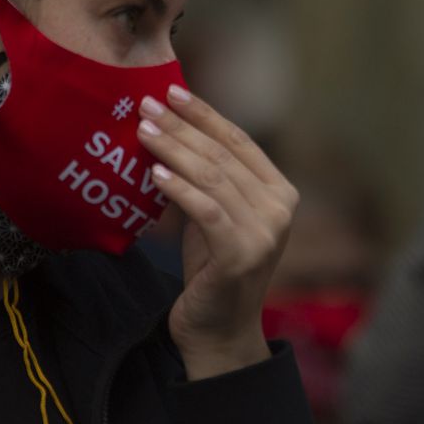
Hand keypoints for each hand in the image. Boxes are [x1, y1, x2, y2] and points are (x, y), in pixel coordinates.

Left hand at [139, 85, 296, 379]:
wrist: (218, 331)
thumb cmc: (212, 269)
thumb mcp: (215, 215)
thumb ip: (209, 179)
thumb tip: (172, 128)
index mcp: (280, 192)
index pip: (240, 141)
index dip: (205, 115)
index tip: (172, 92)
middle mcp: (279, 209)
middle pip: (223, 155)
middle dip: (182, 127)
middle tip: (146, 106)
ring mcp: (264, 233)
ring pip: (213, 178)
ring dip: (174, 150)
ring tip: (143, 131)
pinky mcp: (240, 255)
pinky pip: (206, 211)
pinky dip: (179, 189)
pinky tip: (155, 173)